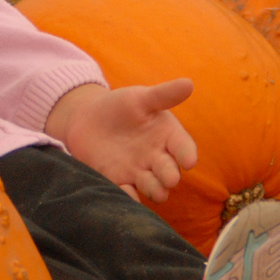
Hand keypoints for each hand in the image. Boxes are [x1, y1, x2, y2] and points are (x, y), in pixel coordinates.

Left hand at [44, 79, 198, 204]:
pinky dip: (128, 196)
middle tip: (170, 179)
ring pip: (151, 185)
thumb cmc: (122, 106)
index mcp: (168, 136)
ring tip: (158, 193)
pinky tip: (128, 194)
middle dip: (170, 176)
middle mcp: (157, 157)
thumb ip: (163, 95)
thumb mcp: (141, 98)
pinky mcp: (118, 180)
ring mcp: (138, 171)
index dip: (187, 154)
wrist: (89, 118)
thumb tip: (189, 83)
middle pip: (168, 170)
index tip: (189, 161)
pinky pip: (126, 192)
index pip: (183, 147)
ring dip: (155, 190)